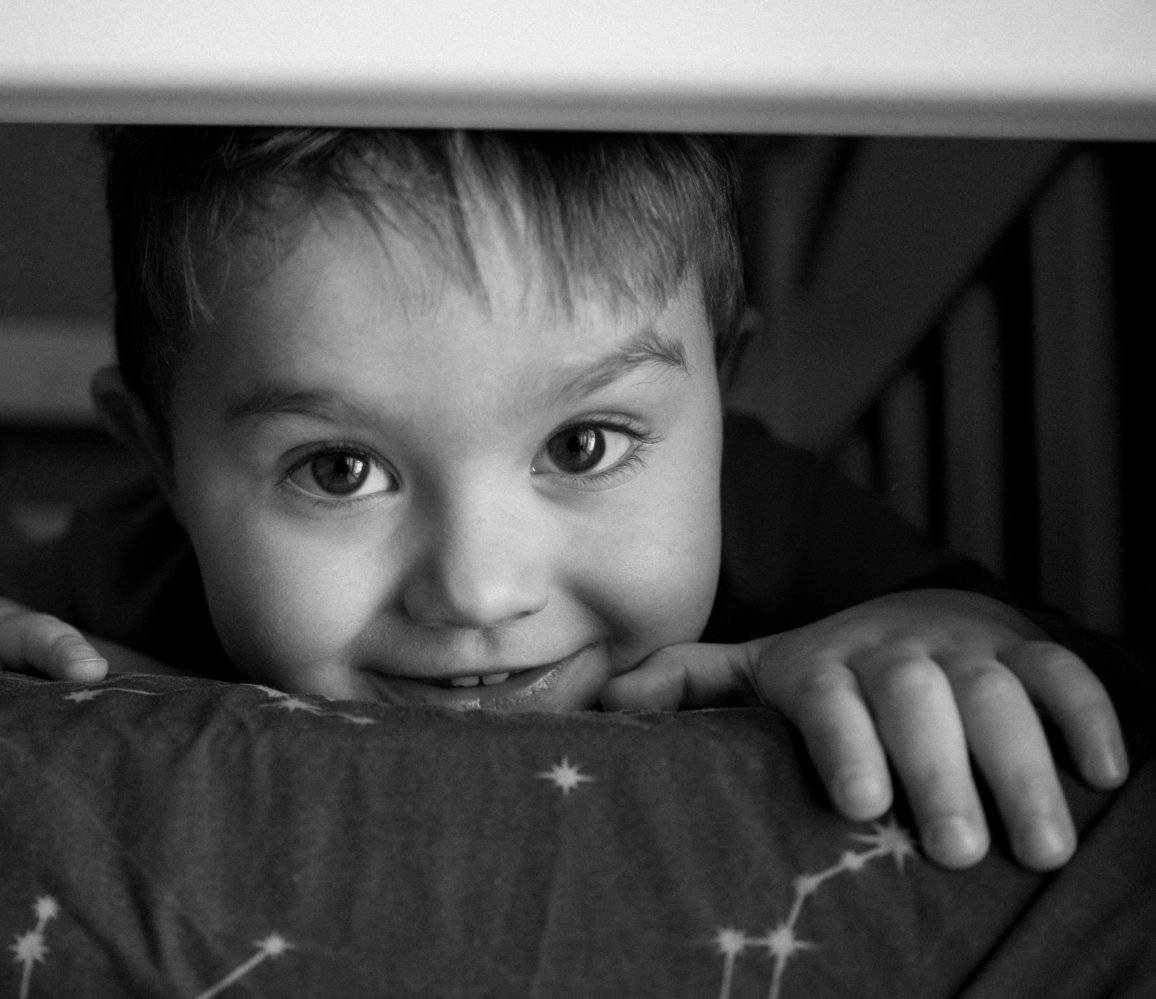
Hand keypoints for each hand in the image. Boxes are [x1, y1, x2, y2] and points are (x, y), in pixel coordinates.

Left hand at [601, 589, 1127, 870]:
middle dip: (940, 771)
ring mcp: (966, 651)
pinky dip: (1088, 716)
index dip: (847, 743)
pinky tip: (1104, 773)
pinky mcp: (1027, 651)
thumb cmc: (830, 670)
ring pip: (997, 697)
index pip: (831, 697)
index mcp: (825, 665)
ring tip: (1039, 846)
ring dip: (1021, 767)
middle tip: (955, 849)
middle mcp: (896, 654)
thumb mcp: (755, 671)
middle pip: (919, 702)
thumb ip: (688, 684)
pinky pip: (1065, 676)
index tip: (861, 802)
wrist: (916, 616)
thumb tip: (605, 702)